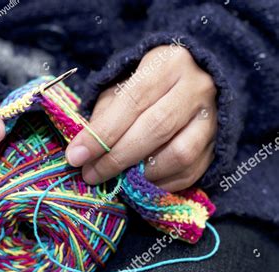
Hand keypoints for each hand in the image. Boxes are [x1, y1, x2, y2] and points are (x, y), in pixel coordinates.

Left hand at [66, 45, 216, 191]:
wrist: (192, 82)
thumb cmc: (146, 85)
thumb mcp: (119, 87)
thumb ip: (104, 115)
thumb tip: (83, 152)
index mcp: (167, 63)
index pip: (132, 101)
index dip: (102, 134)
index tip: (76, 156)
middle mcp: (196, 87)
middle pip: (156, 128)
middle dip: (117, 158)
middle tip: (91, 174)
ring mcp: (213, 116)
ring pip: (178, 154)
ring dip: (141, 174)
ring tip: (117, 180)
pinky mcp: (219, 143)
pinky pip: (191, 172)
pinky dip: (161, 184)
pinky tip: (140, 183)